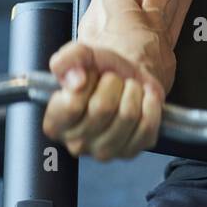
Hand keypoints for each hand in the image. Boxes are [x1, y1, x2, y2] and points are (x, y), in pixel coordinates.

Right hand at [43, 42, 164, 161]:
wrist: (126, 77)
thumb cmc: (99, 70)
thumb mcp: (81, 55)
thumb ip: (67, 60)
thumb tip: (76, 81)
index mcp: (55, 123)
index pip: (72, 105)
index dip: (87, 81)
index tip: (89, 74)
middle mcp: (76, 143)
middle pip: (103, 108)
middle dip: (113, 83)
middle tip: (113, 79)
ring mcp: (104, 151)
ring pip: (127, 115)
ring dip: (133, 91)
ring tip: (128, 88)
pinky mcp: (131, 151)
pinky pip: (148, 125)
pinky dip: (150, 104)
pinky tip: (143, 98)